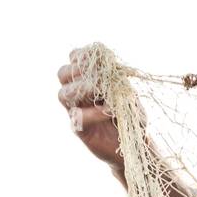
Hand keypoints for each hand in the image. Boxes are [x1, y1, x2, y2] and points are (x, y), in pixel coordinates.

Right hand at [57, 47, 123, 165]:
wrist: (134, 142)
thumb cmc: (132, 115)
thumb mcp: (129, 93)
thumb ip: (118, 80)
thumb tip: (109, 71)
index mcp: (88, 79)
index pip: (74, 57)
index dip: (83, 55)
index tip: (102, 59)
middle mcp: (78, 93)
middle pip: (62, 73)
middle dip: (79, 71)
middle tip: (99, 78)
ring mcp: (76, 110)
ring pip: (63, 94)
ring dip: (82, 89)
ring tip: (101, 94)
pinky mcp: (79, 128)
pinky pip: (76, 115)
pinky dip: (92, 112)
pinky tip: (107, 111)